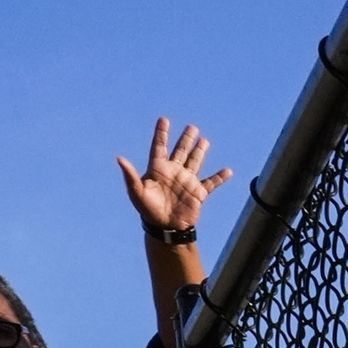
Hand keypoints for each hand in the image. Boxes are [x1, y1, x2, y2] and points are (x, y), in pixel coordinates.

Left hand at [117, 118, 231, 233]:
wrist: (165, 227)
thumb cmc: (148, 210)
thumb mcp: (136, 192)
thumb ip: (130, 175)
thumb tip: (119, 159)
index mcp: (158, 169)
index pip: (159, 146)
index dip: (162, 133)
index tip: (164, 120)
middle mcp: (173, 172)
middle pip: (180, 151)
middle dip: (186, 139)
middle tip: (192, 127)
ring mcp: (187, 181)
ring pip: (195, 162)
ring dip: (200, 151)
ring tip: (204, 141)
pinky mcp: (198, 193)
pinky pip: (211, 183)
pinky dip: (220, 178)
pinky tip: (228, 171)